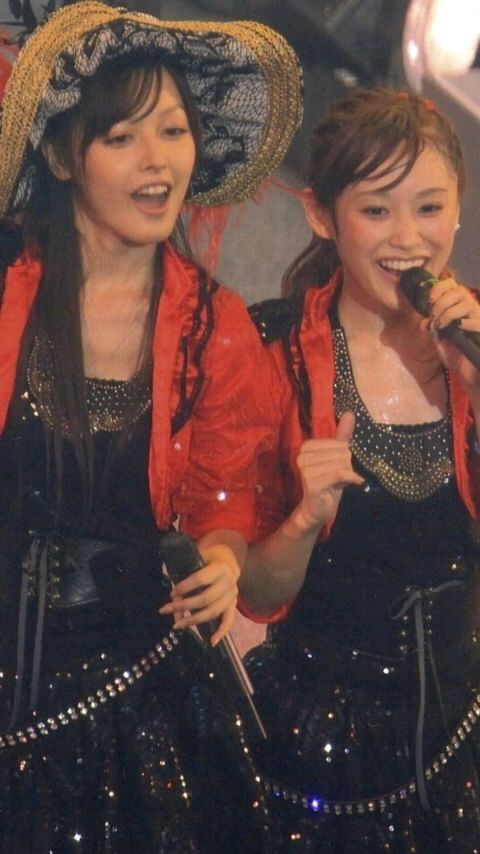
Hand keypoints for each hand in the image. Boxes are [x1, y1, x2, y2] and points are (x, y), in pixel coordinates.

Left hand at [159, 543, 238, 644]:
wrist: (228, 561)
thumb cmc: (208, 559)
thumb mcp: (197, 558)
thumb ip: (184, 572)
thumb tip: (170, 589)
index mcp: (220, 568)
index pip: (200, 579)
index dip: (185, 587)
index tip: (172, 593)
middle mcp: (229, 582)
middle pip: (205, 599)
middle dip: (184, 606)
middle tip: (166, 609)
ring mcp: (233, 595)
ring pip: (214, 612)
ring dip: (194, 620)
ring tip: (177, 625)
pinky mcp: (233, 605)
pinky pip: (229, 621)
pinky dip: (221, 632)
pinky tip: (212, 642)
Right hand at [291, 411, 362, 532]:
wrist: (317, 508)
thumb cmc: (328, 482)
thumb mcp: (336, 457)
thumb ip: (342, 435)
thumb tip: (351, 413)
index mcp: (306, 446)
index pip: (339, 443)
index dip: (344, 456)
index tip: (336, 468)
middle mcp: (302, 456)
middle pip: (342, 453)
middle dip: (346, 467)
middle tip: (338, 478)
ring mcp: (305, 470)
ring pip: (342, 464)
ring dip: (347, 475)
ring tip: (338, 483)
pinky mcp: (312, 483)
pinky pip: (340, 474)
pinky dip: (352, 478)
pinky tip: (357, 482)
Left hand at [429, 277, 479, 389]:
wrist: (471, 373)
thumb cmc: (457, 355)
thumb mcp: (440, 341)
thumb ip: (433, 329)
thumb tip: (425, 323)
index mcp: (459, 307)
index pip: (451, 284)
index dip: (439, 288)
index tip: (429, 301)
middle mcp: (471, 309)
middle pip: (459, 291)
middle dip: (442, 303)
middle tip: (436, 318)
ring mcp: (479, 318)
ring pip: (467, 303)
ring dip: (449, 313)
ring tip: (443, 325)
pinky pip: (478, 321)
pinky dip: (467, 323)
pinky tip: (460, 328)